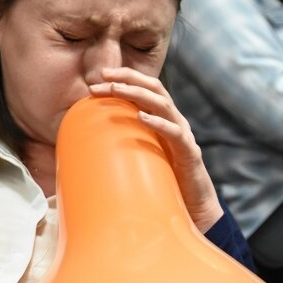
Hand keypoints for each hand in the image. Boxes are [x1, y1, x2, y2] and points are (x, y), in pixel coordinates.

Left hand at [88, 67, 223, 232]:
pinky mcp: (189, 153)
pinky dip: (158, 123)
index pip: (146, 88)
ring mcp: (183, 135)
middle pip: (154, 88)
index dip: (126, 77)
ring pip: (164, 105)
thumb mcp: (141, 154)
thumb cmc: (164, 179)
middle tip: (103, 78)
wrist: (194, 207)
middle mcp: (175, 121)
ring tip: (116, 90)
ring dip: (138, 95)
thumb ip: (124, 141)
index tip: (101, 75)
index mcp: (163, 118)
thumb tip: (88, 139)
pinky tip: (142, 117)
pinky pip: (175, 134)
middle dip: (128, 79)